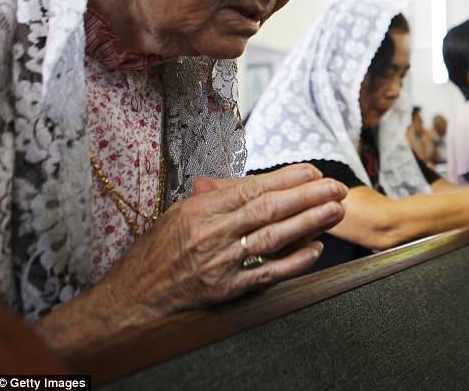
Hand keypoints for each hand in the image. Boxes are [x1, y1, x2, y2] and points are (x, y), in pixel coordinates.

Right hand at [102, 164, 346, 321]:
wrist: (132, 297)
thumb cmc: (156, 252)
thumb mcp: (180, 213)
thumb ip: (217, 197)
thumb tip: (251, 181)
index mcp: (201, 209)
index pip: (253, 188)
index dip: (287, 179)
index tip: (313, 172)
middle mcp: (212, 234)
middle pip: (269, 209)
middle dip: (308, 196)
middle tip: (336, 188)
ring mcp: (220, 263)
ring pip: (273, 238)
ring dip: (309, 223)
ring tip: (335, 211)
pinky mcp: (226, 290)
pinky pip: (267, 273)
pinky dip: (294, 262)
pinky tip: (315, 249)